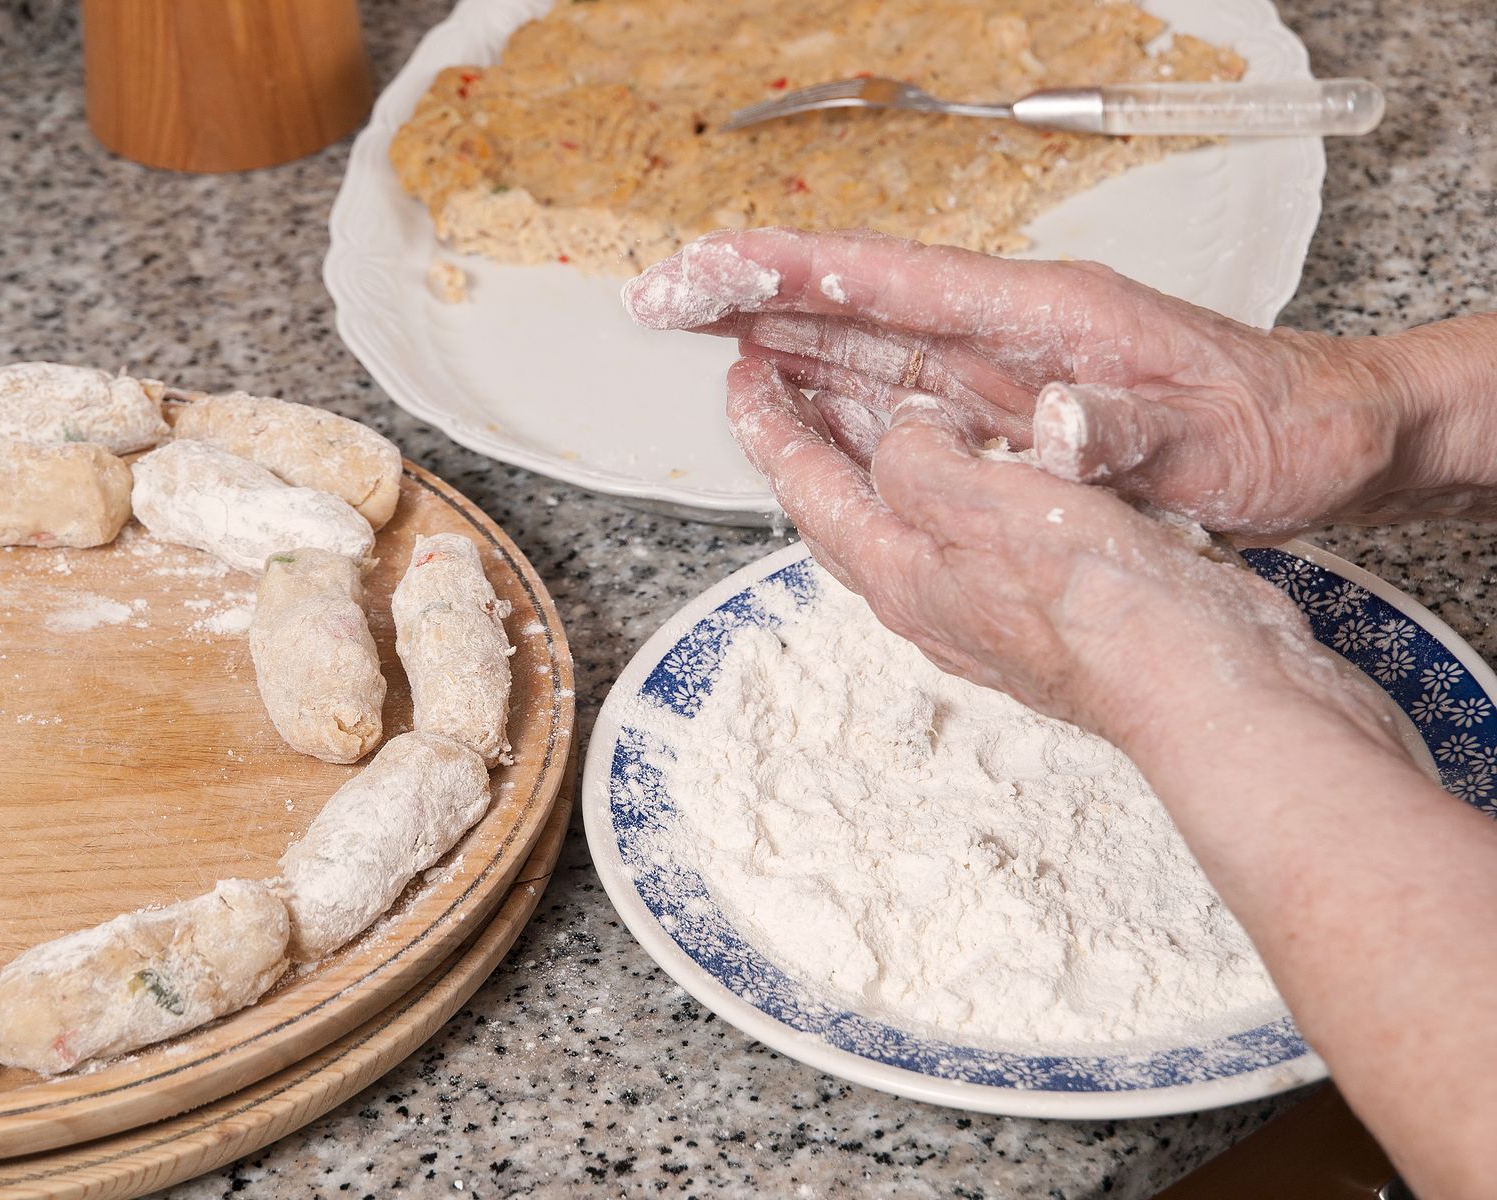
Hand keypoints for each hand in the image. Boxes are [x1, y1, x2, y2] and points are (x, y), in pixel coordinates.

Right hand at [624, 228, 1483, 538]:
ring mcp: (1004, 380)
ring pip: (869, 356)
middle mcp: (1006, 340)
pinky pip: (907, 409)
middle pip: (855, 307)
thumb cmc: (1272, 428)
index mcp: (1039, 320)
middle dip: (754, 300)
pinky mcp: (1013, 422)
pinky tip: (802, 408)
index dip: (787, 275)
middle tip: (664, 299)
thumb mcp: (1207, 435)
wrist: (1324, 447)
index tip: (707, 273)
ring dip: (785, 348)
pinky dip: (844, 406)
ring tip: (707, 346)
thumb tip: (1050, 431)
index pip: (887, 283)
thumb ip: (1121, 434)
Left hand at [720, 355, 1400, 751]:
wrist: (1199, 682)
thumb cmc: (1099, 605)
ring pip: (900, 524)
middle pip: (841, 514)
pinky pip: (964, 533)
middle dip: (805, 447)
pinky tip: (968, 466)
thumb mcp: (990, 507)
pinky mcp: (1035, 607)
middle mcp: (929, 597)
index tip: (742, 379)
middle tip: (781, 388)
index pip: (809, 493)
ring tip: (856, 409)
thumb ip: (922, 462)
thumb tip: (895, 433)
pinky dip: (943, 484)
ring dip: (869, 463)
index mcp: (902, 573)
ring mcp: (981, 608)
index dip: (770, 430)